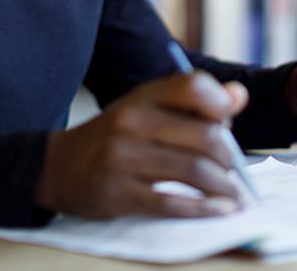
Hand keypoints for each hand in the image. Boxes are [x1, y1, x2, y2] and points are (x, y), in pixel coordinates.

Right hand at [34, 71, 248, 218]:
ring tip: (235, 197)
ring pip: (193, 171)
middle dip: (230, 159)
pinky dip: (203, 209)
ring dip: (224, 188)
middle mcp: (132, 122)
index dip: (220, 104)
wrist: (57, 166)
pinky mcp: (117, 193)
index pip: (193, 86)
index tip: (230, 124)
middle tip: (237, 173)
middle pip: (205, 136)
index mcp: (143, 96)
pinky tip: (220, 210)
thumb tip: (239, 96)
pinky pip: (171, 204)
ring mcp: (122, 158)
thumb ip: (193, 103)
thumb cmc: (116, 136)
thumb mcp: (147, 109)